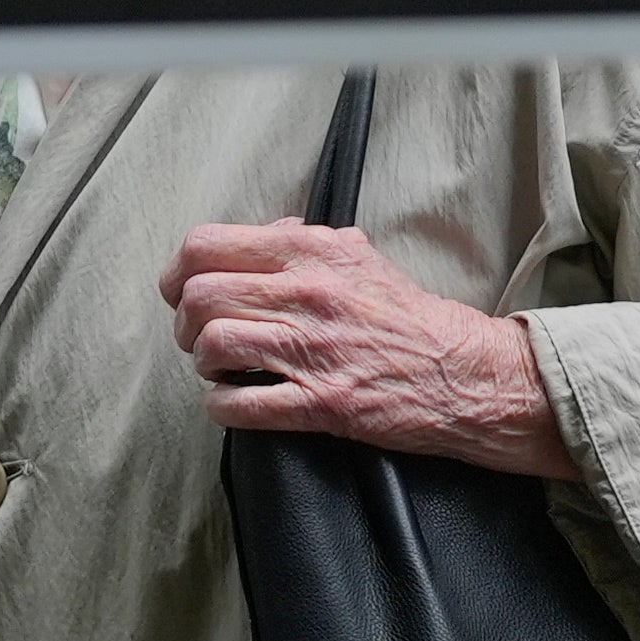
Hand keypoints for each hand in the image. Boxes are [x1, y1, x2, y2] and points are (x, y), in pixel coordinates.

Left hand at [160, 222, 576, 477]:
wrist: (462, 372)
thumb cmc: (407, 318)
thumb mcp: (359, 257)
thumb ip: (305, 241)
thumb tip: (264, 234)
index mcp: (311, 251)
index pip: (205, 245)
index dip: (178, 273)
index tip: (181, 293)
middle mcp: (307, 293)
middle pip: (200, 297)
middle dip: (185, 325)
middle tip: (199, 339)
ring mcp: (313, 349)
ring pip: (212, 346)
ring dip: (204, 364)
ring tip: (221, 369)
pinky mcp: (321, 403)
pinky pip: (238, 404)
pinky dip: (221, 406)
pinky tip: (234, 402)